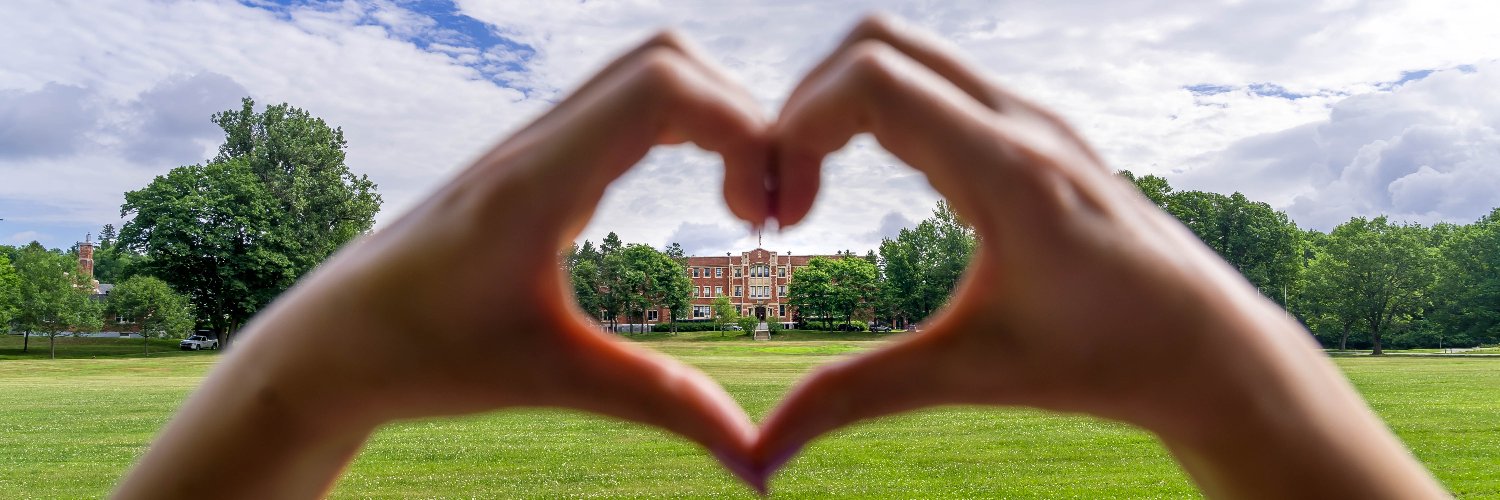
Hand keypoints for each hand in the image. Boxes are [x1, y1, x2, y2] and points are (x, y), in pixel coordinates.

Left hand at [116, 32, 770, 497]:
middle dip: (742, 116)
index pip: (661, 85)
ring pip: (646, 72)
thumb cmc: (423, 357)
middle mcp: (536, 143)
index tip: (758, 217)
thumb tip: (758, 470)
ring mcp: (535, 144)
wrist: (331, 343)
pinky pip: (624, 104)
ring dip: (714, 118)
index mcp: (536, 181)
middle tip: (761, 208)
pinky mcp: (536, 160)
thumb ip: (663, 405)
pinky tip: (697, 195)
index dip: (741, 127)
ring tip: (741, 204)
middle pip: (667, 58)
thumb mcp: (553, 379)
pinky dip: (683, 128)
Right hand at [755, 14, 1444, 497]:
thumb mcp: (971, 375)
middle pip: (875, 44)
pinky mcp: (1032, 129)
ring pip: (905, 54)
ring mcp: (1031, 117)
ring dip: (839, 106)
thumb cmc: (1102, 360)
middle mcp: (1021, 122)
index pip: (873, 79)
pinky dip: (878, 112)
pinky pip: (935, 82)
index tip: (779, 213)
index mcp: (1010, 171)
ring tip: (810, 190)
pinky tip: (868, 182)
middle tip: (782, 196)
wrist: (1204, 345)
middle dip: (803, 107)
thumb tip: (759, 456)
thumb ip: (857, 397)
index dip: (796, 127)